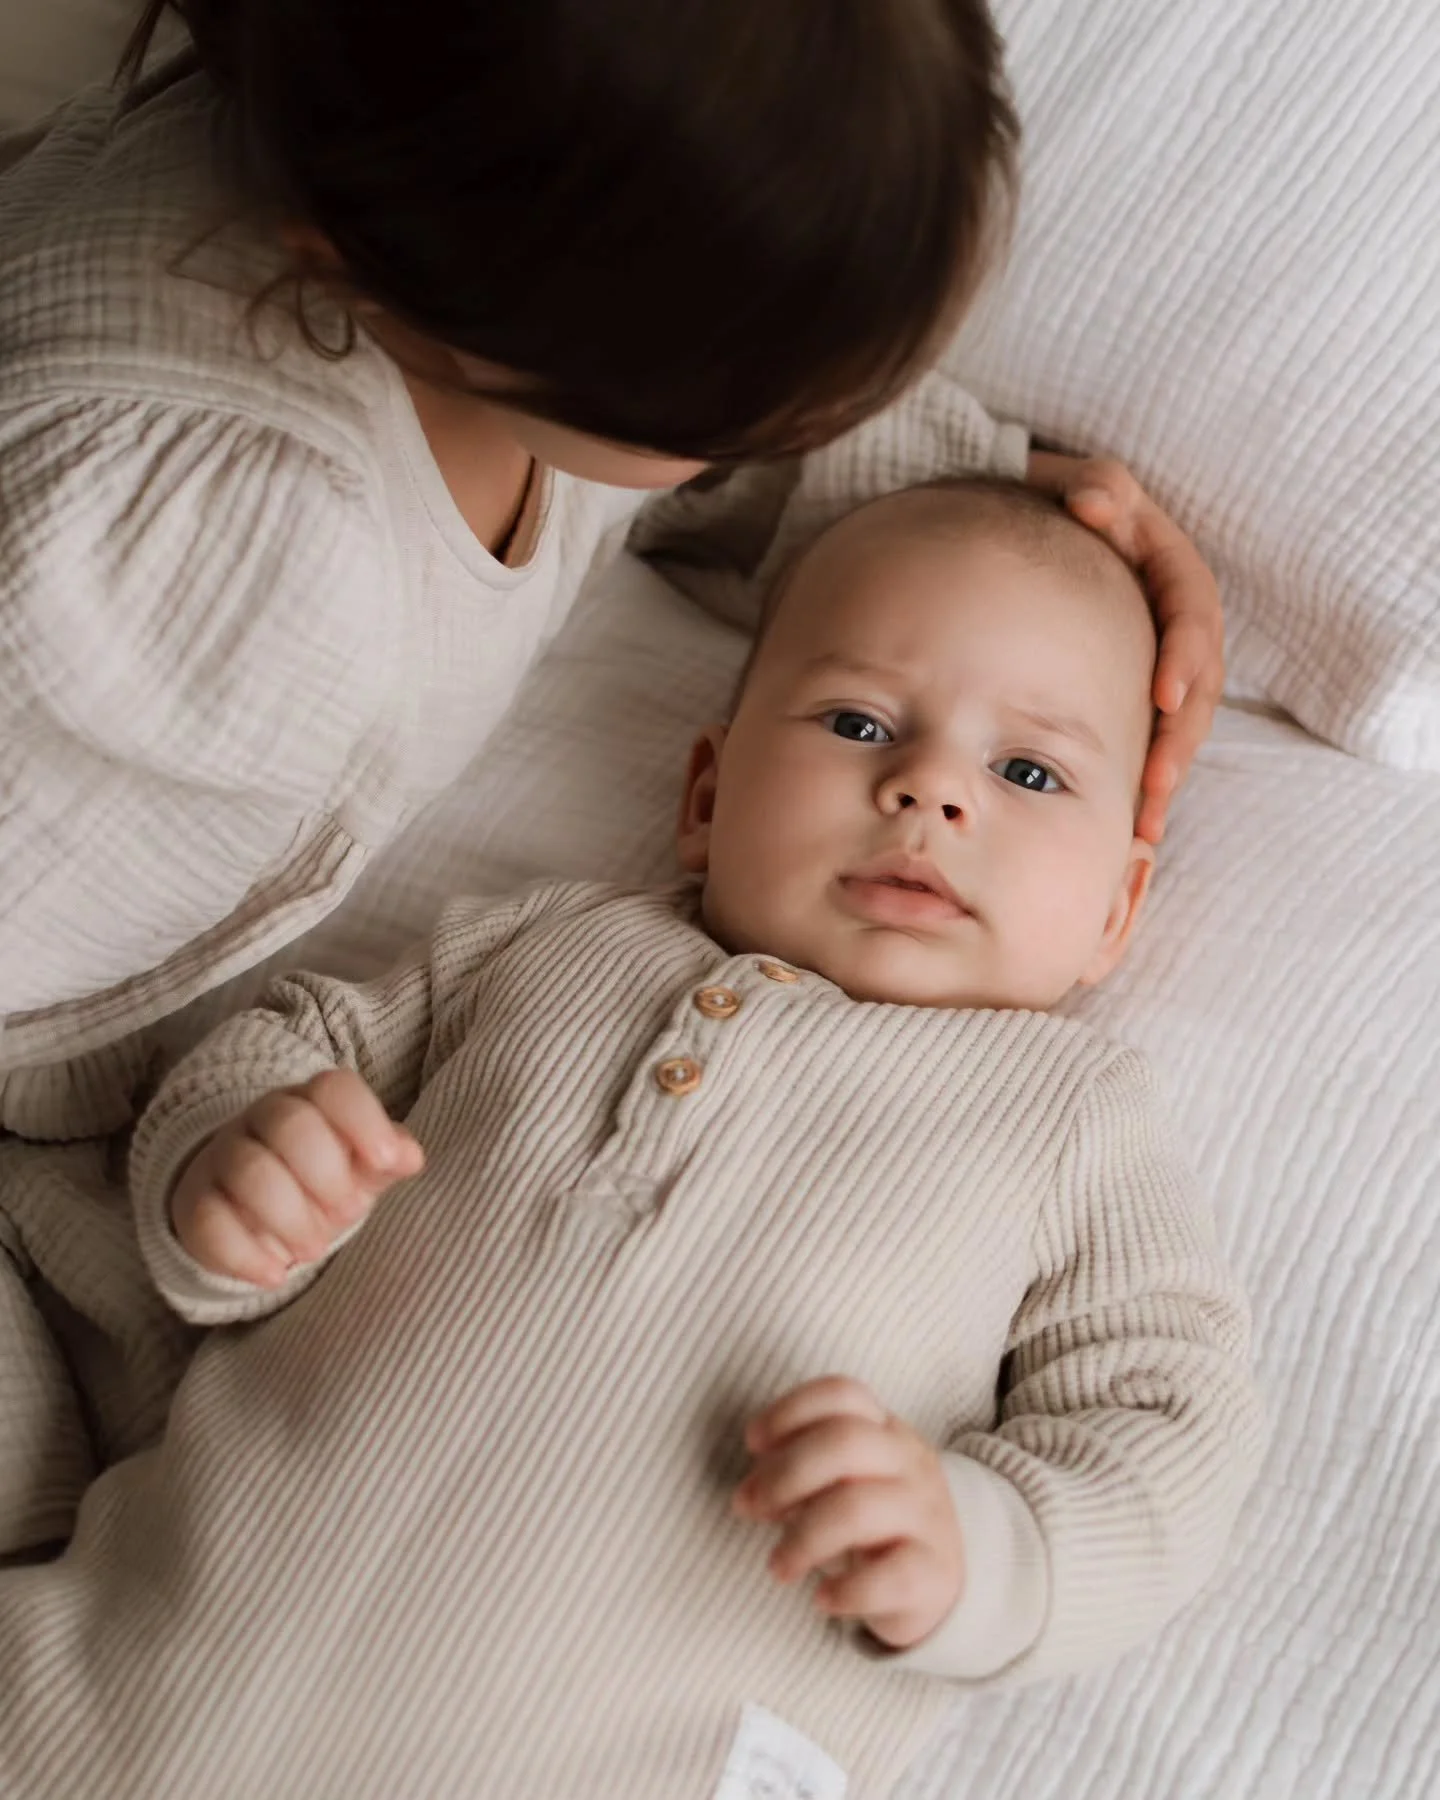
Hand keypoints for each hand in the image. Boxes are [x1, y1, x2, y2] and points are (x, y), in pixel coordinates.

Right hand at [170, 1069, 424, 1286]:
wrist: (252, 1207)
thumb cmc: (322, 1180)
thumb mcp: (362, 1167)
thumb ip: (388, 1156)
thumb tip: (408, 1155)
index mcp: (312, 1102)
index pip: (335, 1089)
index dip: (364, 1121)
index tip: (385, 1162)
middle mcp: (263, 1119)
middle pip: (291, 1124)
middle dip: (327, 1176)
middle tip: (347, 1215)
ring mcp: (223, 1156)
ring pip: (249, 1171)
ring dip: (290, 1218)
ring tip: (314, 1251)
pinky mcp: (194, 1202)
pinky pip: (208, 1220)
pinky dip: (245, 1255)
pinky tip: (275, 1276)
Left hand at [732, 1375, 963, 1650]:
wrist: (942, 1581)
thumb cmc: (872, 1523)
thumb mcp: (843, 1483)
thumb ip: (801, 1474)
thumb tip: (751, 1491)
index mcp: (884, 1431)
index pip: (842, 1395)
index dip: (789, 1410)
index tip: (752, 1443)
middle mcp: (909, 1462)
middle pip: (845, 1440)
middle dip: (784, 1473)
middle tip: (748, 1508)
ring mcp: (926, 1515)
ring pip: (858, 1508)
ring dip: (802, 1539)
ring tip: (778, 1566)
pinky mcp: (934, 1573)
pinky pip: (890, 1576)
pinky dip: (846, 1590)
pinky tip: (822, 1600)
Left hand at [1027, 451, 1224, 843]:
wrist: (1046, 527)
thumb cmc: (1063, 503)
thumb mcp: (1085, 482)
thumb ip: (1096, 485)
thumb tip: (1094, 502)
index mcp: (1174, 575)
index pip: (1190, 618)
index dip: (1182, 659)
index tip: (1163, 699)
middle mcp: (1181, 624)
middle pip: (1198, 688)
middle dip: (1179, 741)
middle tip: (1155, 786)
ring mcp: (1167, 662)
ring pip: (1182, 726)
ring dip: (1168, 775)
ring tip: (1147, 823)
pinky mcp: (1148, 692)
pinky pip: (1158, 740)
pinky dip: (1149, 779)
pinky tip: (1136, 825)